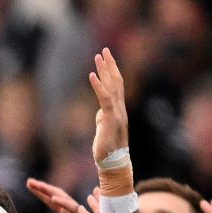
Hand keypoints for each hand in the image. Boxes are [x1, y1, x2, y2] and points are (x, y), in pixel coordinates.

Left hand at [25, 177, 97, 212]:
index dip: (42, 195)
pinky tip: (53, 199)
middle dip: (43, 189)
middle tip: (29, 182)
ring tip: (36, 185)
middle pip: (57, 197)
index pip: (54, 203)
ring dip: (49, 191)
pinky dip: (64, 203)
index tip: (30, 186)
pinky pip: (74, 209)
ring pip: (63, 199)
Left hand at [88, 47, 128, 165]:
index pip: (116, 86)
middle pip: (116, 81)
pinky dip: (99, 86)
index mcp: (118, 109)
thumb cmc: (107, 148)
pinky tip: (92, 75)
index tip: (106, 58)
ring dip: (105, 70)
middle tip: (104, 50)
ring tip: (99, 56)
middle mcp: (120, 108)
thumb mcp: (104, 128)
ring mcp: (117, 112)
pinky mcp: (110, 119)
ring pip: (112, 86)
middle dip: (110, 65)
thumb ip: (103, 117)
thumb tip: (100, 113)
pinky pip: (104, 99)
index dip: (111, 71)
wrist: (113, 162)